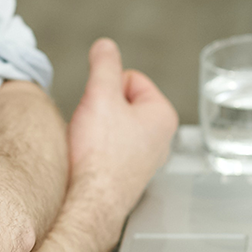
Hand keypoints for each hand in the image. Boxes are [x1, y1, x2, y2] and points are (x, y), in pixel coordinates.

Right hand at [66, 38, 178, 248]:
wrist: (88, 205)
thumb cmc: (99, 156)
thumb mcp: (100, 95)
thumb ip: (104, 65)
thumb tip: (105, 46)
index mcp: (162, 115)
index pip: (130, 78)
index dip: (107, 87)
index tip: (98, 108)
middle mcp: (160, 139)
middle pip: (121, 101)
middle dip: (102, 108)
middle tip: (92, 128)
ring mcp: (144, 159)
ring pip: (112, 125)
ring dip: (96, 129)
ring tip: (89, 146)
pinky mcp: (126, 175)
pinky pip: (107, 148)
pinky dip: (95, 150)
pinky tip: (88, 160)